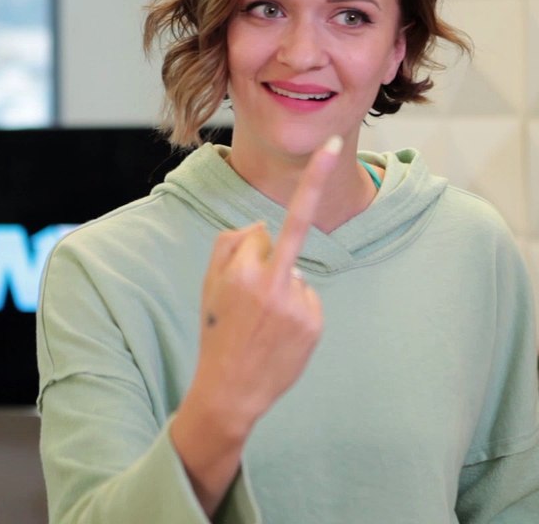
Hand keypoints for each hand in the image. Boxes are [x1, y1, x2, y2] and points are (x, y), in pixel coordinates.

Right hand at [187, 134, 342, 429]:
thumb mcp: (208, 286)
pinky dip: (297, 309)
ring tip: (261, 324)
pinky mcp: (314, 323)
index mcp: (243, 270)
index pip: (262, 231)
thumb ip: (229, 245)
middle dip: (291, 216)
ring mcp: (297, 304)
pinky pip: (308, 296)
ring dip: (282, 288)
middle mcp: (273, 282)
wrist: (230, 392)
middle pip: (280, 241)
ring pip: (294, 271)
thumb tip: (265, 227)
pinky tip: (279, 333)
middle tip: (317, 171)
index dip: (287, 207)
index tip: (330, 147)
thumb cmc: (217, 332)